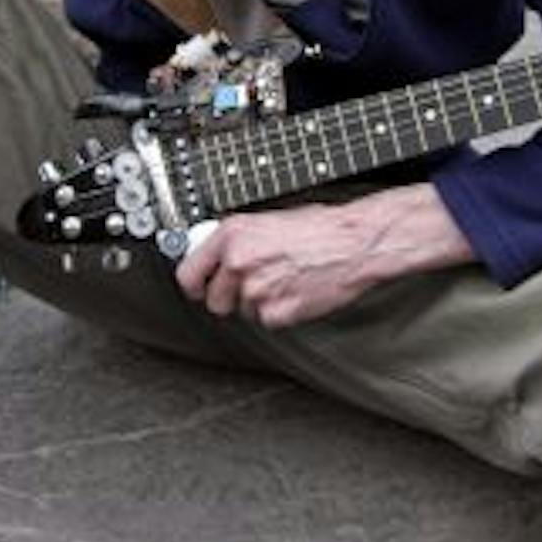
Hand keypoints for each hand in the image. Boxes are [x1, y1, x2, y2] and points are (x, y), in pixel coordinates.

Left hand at [174, 185, 474, 329]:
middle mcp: (239, 261)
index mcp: (232, 234)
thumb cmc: (319, 229)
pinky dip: (279, 313)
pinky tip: (295, 292)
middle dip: (230, 297)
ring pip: (241, 311)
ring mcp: (257, 289)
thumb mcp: (267, 221)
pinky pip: (266, 321)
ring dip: (257, 303)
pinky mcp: (277, 312)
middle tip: (253, 285)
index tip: (200, 286)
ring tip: (282, 281)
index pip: (188, 272)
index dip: (195, 283)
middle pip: (213, 299)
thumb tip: (214, 256)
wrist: (354, 243)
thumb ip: (235, 241)